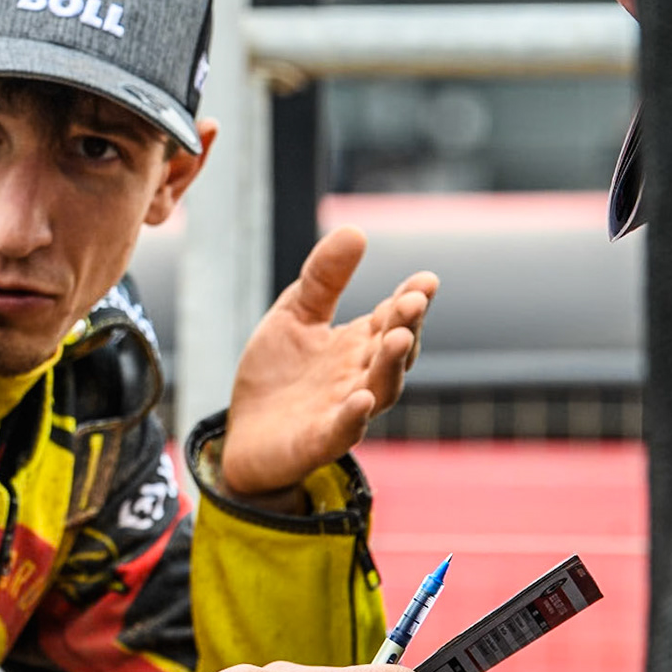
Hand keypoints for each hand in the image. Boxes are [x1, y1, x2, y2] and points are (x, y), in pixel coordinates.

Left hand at [222, 227, 436, 498]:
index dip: (410, 300)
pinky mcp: (318, 442)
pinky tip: (360, 399)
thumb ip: (323, 279)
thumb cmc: (279, 374)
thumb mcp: (295, 315)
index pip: (392, 319)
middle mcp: (360, 377)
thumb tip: (355, 229)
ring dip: (392, 366)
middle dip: (406, 326)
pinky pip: (343, 431)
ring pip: (380, 390)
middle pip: (394, 352)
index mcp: (358, 345)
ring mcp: (344, 411)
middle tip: (413, 301)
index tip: (426, 280)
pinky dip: (354, 417)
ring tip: (399, 338)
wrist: (245, 434)